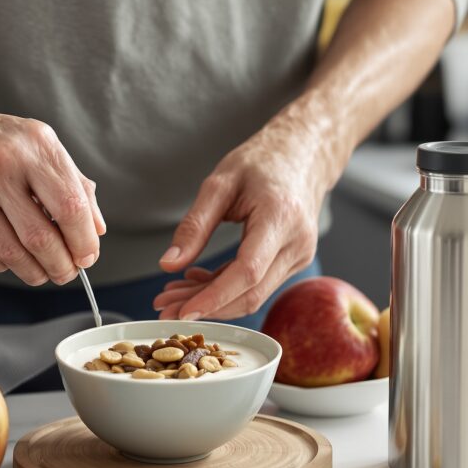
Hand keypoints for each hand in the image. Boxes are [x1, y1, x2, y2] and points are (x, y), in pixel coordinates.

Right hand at [0, 99, 105, 285]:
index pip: (70, 206)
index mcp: (34, 146)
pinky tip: (12, 258)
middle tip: (67, 271)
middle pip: (41, 238)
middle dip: (62, 266)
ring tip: (44, 272)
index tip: (88, 255)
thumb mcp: (40, 145)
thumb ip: (74, 183)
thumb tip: (95, 228)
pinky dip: (5, 265)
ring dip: (36, 272)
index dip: (83, 240)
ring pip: (12, 253)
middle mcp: (1, 166)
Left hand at [153, 113, 328, 319]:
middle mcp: (297, 242)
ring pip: (253, 293)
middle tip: (164, 308)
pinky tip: (196, 280)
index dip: (214, 297)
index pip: (247, 271)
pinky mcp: (294, 260)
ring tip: (173, 296)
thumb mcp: (220, 183)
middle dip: (206, 306)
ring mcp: (300, 255)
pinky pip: (259, 284)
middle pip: (250, 292)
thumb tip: (168, 265)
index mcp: (280, 217)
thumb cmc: (262, 161)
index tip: (182, 312)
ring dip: (213, 301)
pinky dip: (226, 288)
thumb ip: (194, 225)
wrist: (304, 154)